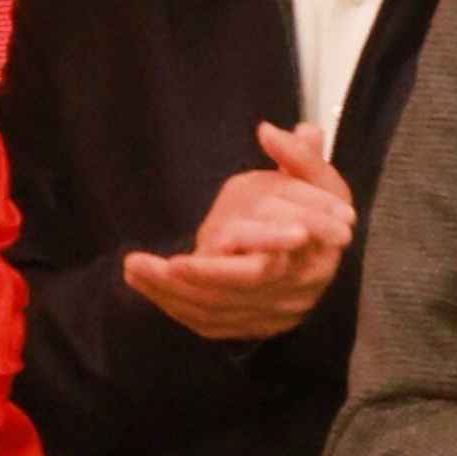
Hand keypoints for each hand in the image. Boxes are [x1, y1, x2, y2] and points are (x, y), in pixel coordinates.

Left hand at [119, 116, 358, 342]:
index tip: (176, 261)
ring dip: (169, 295)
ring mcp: (275, 314)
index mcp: (312, 258)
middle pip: (228, 299)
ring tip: (132, 270)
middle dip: (179, 284)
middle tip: (136, 264)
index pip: (261, 271)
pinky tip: (147, 288)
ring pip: (214, 313)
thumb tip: (268, 131)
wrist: (324, 252)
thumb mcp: (319, 180)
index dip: (216, 272)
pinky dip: (176, 308)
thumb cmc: (319, 210)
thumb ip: (298, 156)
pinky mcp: (256, 325)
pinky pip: (209, 324)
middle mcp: (295, 293)